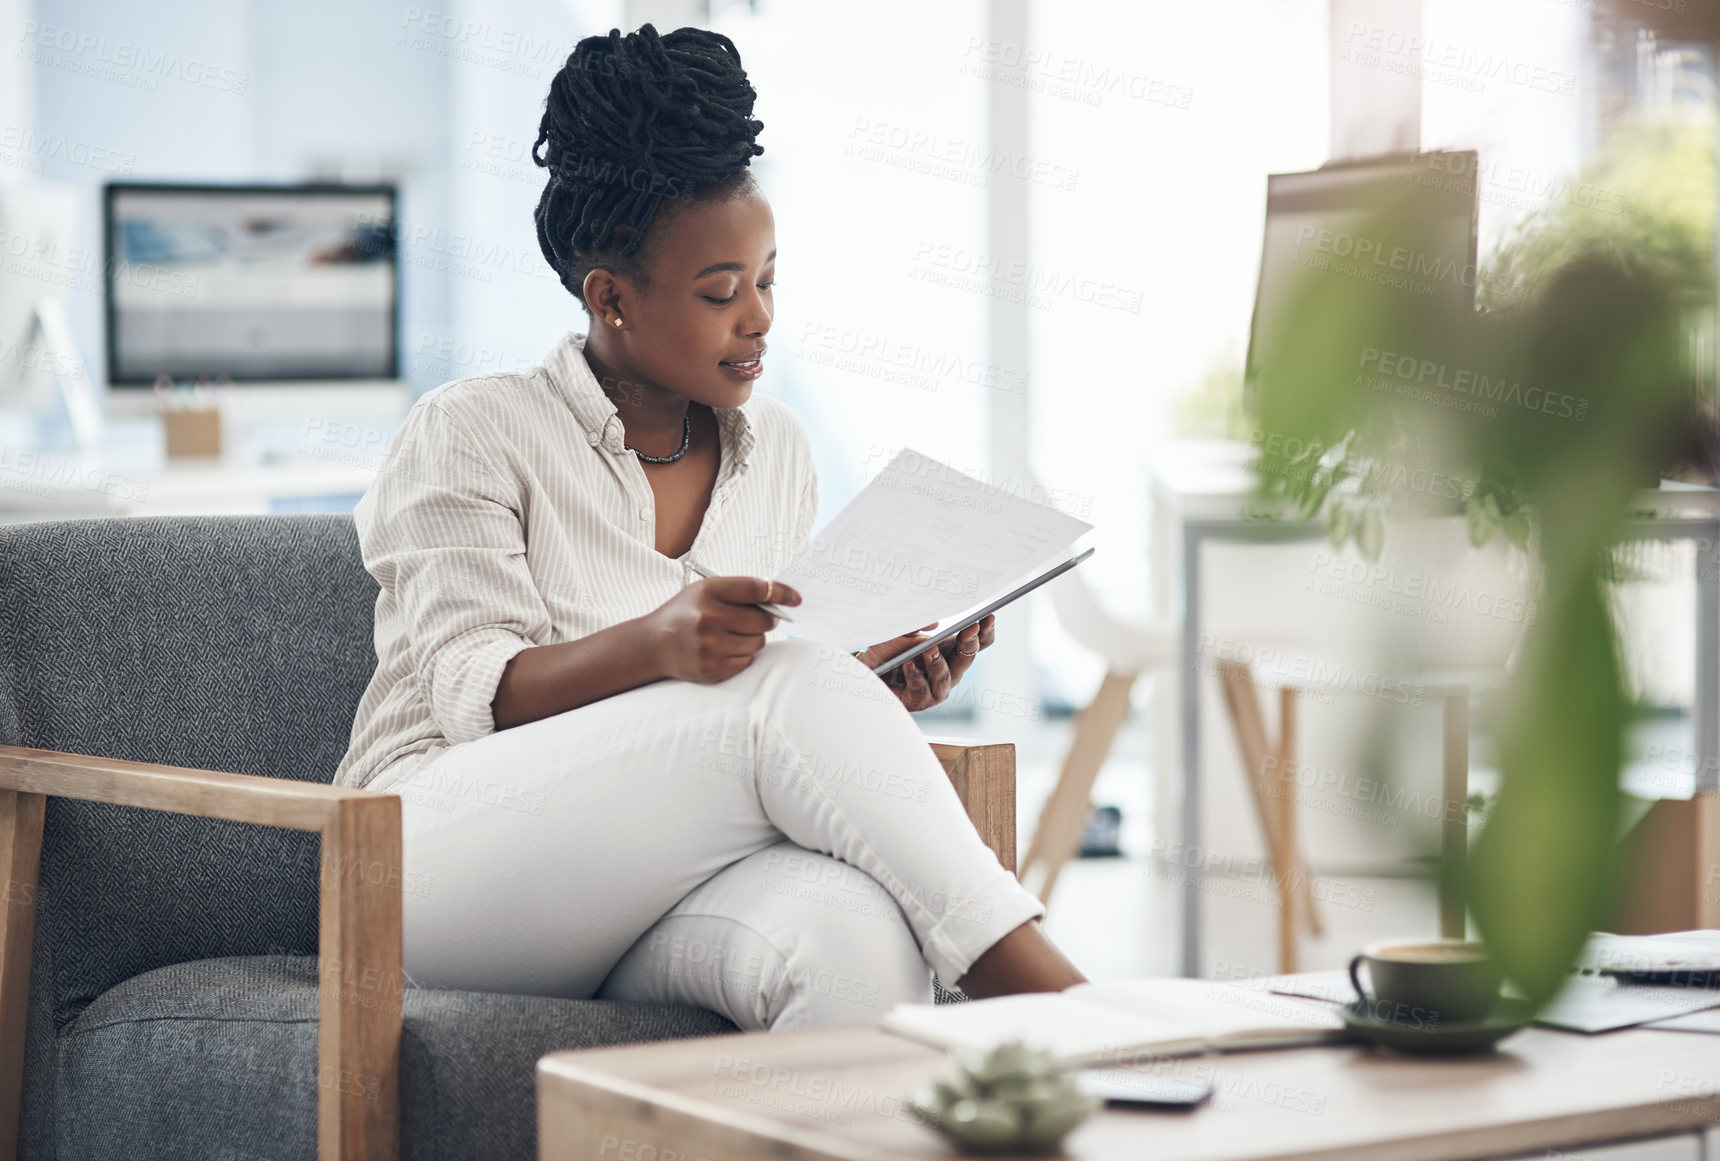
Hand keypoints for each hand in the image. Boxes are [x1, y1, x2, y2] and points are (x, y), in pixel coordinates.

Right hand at [643, 575, 801, 682]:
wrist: (654, 644)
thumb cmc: (686, 613)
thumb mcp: (705, 591)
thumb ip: (740, 591)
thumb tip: (781, 600)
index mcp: (708, 592)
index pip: (756, 589)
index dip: (781, 592)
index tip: (795, 598)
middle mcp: (708, 619)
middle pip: (763, 621)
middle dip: (766, 620)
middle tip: (756, 619)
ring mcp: (709, 647)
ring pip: (758, 643)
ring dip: (752, 638)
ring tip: (731, 634)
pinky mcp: (712, 669)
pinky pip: (747, 661)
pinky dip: (742, 655)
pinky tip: (723, 649)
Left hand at [854, 613, 995, 710]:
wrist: (868, 673)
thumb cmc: (889, 650)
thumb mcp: (902, 631)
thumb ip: (917, 625)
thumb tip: (934, 623)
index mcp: (951, 652)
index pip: (977, 644)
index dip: (985, 632)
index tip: (987, 617)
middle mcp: (949, 672)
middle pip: (966, 660)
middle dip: (968, 643)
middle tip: (969, 629)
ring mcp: (936, 689)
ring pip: (944, 676)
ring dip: (937, 662)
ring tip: (930, 649)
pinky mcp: (918, 702)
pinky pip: (921, 690)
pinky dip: (915, 676)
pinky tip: (909, 664)